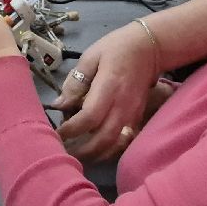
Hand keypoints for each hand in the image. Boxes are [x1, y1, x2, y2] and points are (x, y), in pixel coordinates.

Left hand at [50, 20, 161, 161]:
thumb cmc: (116, 48)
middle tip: (64, 153)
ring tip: (78, 156)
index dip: (71, 129)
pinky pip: (123, 140)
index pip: (89, 117)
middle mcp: (122, 105)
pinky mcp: (137, 118)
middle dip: (83, 151)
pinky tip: (96, 150)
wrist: (149, 48)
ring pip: (115, 144)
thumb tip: (59, 105)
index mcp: (108, 88)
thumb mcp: (91, 57)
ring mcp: (132, 114)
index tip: (57, 132)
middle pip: (103, 138)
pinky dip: (109, 149)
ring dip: (96, 155)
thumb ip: (75, 81)